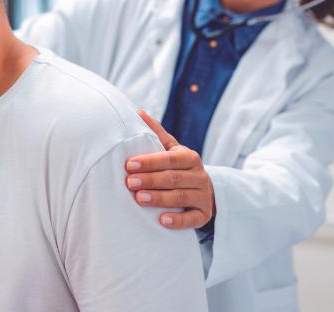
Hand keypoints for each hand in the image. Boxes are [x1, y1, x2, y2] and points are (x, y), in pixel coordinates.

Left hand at [126, 110, 215, 228]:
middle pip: (173, 178)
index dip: (150, 161)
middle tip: (129, 182)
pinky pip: (192, 219)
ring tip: (139, 199)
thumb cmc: (179, 167)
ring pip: (181, 198)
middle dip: (150, 180)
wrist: (204, 191)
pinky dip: (177, 221)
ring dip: (159, 199)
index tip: (129, 164)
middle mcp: (199, 176)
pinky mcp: (204, 215)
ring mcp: (203, 196)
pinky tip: (162, 221)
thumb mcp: (171, 150)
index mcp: (190, 157)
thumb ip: (156, 133)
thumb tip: (137, 112)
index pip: (169, 158)